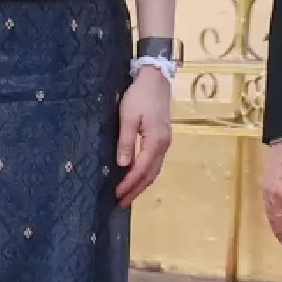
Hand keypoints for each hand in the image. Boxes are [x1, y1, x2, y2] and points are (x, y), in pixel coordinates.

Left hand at [115, 67, 172, 205]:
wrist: (156, 78)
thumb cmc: (139, 95)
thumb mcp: (128, 117)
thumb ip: (126, 141)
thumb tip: (123, 165)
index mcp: (155, 141)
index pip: (141, 170)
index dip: (129, 184)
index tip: (116, 194)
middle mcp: (164, 145)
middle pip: (151, 175)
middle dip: (136, 190)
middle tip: (121, 203)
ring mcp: (166, 142)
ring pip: (155, 170)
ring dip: (142, 184)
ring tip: (128, 194)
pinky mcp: (163, 138)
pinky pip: (155, 163)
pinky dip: (146, 174)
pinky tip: (137, 177)